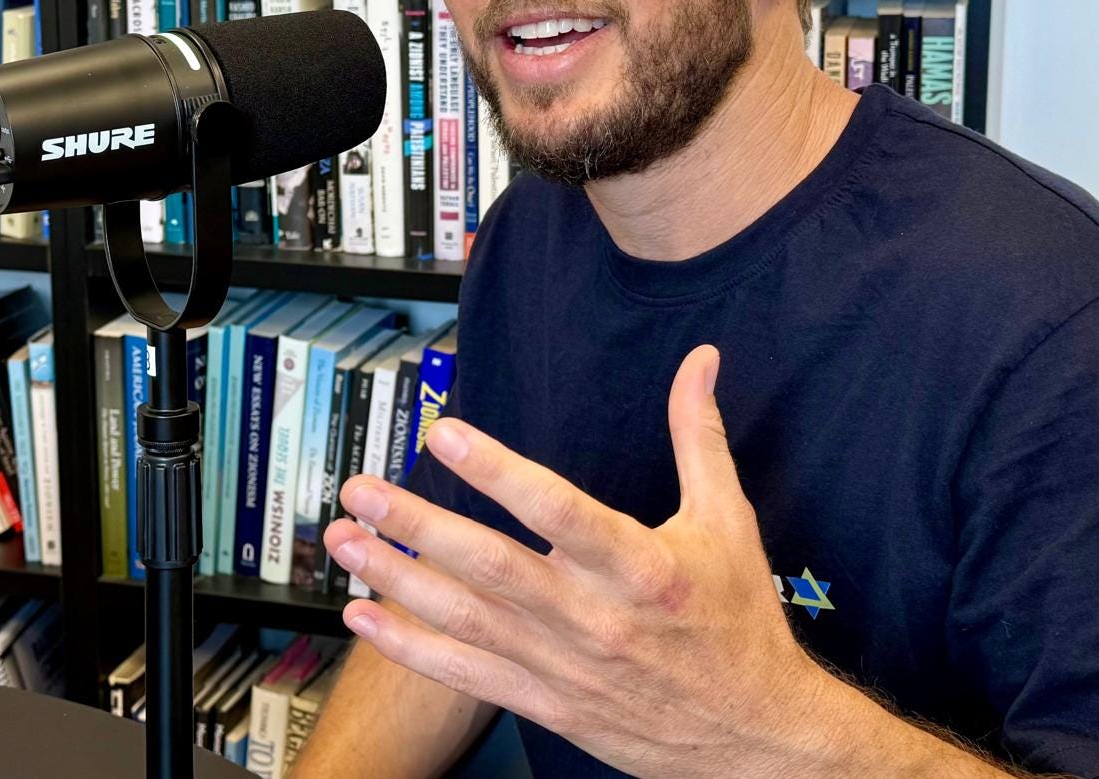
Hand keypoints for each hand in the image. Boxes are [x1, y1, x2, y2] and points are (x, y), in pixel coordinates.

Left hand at [323, 345, 828, 778]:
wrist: (754, 737)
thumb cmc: (738, 621)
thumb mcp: (729, 520)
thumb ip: (699, 435)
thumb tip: (702, 360)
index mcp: (642, 567)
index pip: (558, 511)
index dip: (498, 472)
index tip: (444, 433)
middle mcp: (596, 619)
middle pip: (492, 568)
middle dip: (417, 526)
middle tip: (361, 490)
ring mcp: (565, 667)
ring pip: (466, 621)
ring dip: (397, 579)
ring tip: (344, 540)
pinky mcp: (548, 704)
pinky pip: (467, 675)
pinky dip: (410, 647)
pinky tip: (364, 616)